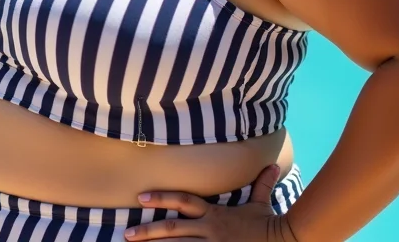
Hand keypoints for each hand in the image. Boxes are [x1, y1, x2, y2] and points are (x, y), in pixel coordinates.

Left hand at [126, 163, 299, 241]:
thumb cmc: (270, 226)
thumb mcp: (262, 204)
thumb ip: (262, 185)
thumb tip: (271, 165)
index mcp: (215, 214)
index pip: (184, 201)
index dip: (162, 198)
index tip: (142, 197)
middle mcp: (209, 230)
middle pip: (172, 229)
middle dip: (148, 231)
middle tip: (127, 233)